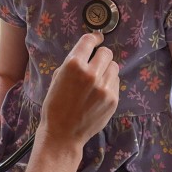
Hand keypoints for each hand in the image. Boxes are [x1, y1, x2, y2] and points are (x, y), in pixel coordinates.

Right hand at [37, 32, 118, 150]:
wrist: (63, 133)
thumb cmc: (55, 105)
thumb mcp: (57, 78)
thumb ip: (73, 63)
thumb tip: (87, 53)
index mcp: (73, 65)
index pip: (89, 41)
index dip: (94, 38)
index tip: (97, 38)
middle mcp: (91, 73)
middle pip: (106, 52)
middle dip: (100, 55)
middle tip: (95, 63)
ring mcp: (104, 87)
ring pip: (114, 66)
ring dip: (106, 69)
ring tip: (97, 80)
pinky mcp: (113, 99)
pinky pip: (116, 82)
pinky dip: (109, 83)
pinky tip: (99, 92)